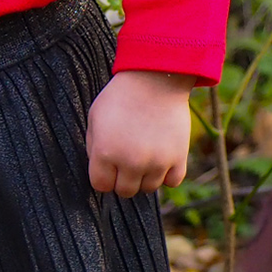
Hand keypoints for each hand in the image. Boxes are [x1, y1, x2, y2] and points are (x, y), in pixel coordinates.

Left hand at [85, 70, 193, 197]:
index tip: (107, 165)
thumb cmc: (121, 96)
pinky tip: (160, 157)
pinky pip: (171, 182)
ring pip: (148, 188)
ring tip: (143, 154)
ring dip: (144, 176)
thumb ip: (93, 147)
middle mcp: (130, 162)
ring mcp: (156, 163)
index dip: (103, 176)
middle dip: (122, 178)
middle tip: (126, 158)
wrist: (154, 80)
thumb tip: (99, 170)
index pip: (101, 186)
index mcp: (105, 153)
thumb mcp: (95, 118)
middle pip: (125, 191)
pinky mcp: (178, 159)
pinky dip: (166, 173)